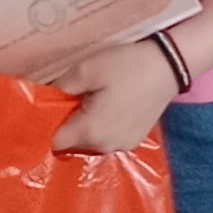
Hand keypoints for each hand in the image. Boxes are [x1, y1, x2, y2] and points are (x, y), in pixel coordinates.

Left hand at [47, 39, 180, 154]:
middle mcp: (106, 146)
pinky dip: (101, 126)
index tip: (44, 109)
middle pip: (72, 143)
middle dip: (66, 123)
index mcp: (91, 132)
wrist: (169, 66)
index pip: (54, 141)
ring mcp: (123, 145)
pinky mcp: (134, 140)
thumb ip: (61, 88)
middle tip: (71, 96)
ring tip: (91, 99)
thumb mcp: (87, 69)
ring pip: (89, 141)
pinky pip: (106, 138)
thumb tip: (43, 99)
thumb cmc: (127, 66)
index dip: (45, 125)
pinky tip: (108, 105)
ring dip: (84, 125)